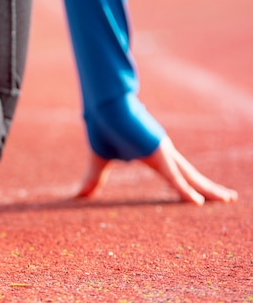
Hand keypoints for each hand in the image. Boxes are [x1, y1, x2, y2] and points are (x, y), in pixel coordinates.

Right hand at [74, 136, 237, 204]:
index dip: (188, 186)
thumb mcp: (99, 161)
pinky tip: (197, 203)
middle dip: (210, 187)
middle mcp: (164, 153)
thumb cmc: (102, 127)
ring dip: (209, 189)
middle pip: (191, 174)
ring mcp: (163, 151)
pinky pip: (173, 177)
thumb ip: (94, 179)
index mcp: (153, 154)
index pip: (176, 174)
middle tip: (230, 198)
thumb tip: (79, 197)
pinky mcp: (157, 151)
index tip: (200, 198)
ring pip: (190, 176)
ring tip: (230, 199)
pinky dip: (184, 191)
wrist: (103, 106)